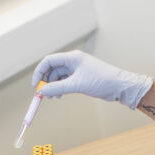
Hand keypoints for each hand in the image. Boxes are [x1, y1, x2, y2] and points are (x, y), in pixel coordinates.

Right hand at [32, 50, 152, 108]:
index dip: (40, 72)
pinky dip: (61, 89)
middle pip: (52, 69)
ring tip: (53, 97)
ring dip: (53, 86)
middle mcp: (74, 62)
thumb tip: (42, 91)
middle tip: (44, 94)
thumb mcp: (77, 85)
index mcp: (72, 58)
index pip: (49, 61)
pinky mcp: (81, 78)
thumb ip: (58, 88)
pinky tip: (60, 96)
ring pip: (59, 77)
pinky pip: (66, 82)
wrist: (119, 86)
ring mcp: (78, 70)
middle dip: (46, 81)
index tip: (36, 85)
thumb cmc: (101, 81)